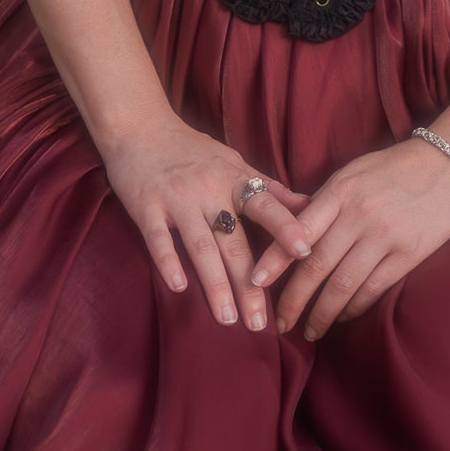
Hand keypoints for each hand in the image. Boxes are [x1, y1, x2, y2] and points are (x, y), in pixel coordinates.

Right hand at [99, 116, 312, 331]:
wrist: (139, 127)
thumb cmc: (192, 150)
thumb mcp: (234, 163)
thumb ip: (268, 189)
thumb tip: (310, 206)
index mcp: (235, 179)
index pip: (266, 206)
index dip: (286, 228)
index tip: (307, 253)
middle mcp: (210, 189)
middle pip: (235, 242)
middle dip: (249, 284)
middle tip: (261, 323)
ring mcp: (177, 198)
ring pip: (201, 247)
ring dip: (215, 285)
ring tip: (228, 318)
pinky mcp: (146, 206)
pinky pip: (159, 238)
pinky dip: (169, 262)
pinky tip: (179, 288)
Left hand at [249, 136, 449, 340]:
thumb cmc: (395, 168)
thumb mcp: (353, 173)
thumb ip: (324, 202)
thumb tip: (291, 232)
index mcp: (340, 191)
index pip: (298, 230)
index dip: (274, 259)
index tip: (254, 281)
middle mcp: (359, 215)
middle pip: (316, 266)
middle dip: (293, 300)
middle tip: (279, 322)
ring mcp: (385, 237)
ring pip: (343, 285)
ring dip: (322, 313)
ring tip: (309, 330)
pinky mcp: (409, 254)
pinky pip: (373, 289)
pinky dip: (354, 307)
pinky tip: (344, 316)